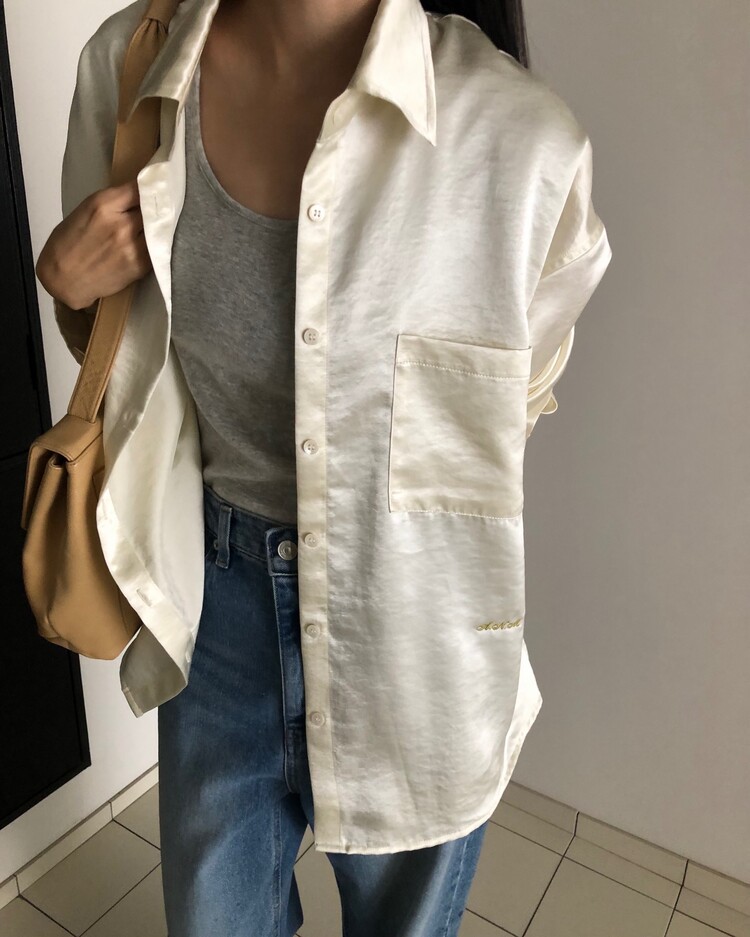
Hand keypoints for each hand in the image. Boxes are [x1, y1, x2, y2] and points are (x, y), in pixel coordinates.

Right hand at [36, 179, 151, 310]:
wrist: (64, 279)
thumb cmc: (68, 244)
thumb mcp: (85, 210)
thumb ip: (112, 202)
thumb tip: (137, 196)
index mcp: (103, 205)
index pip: (140, 187)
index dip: (150, 185)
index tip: (157, 184)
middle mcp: (121, 224)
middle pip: (153, 206)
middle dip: (156, 205)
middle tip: (160, 204)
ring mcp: (133, 246)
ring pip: (159, 227)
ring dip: (160, 224)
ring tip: (158, 223)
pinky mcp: (141, 265)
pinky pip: (159, 247)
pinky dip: (159, 242)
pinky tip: (155, 240)